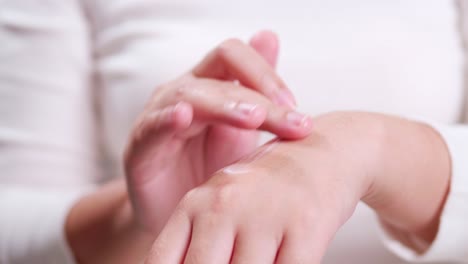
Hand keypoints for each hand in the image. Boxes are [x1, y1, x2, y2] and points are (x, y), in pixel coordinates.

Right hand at [124, 31, 312, 233]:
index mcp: (212, 85)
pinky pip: (152, 125)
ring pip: (191, 93)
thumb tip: (270, 35)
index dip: (268, 77)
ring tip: (254, 118)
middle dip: (260, 93)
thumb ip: (258, 90)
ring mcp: (161, 114)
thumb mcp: (244, 131)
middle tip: (292, 122)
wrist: (184, 212)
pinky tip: (184, 117)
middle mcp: (187, 91)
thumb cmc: (214, 169)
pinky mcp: (141, 144)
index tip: (299, 115)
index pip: (237, 57)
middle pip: (220, 67)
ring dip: (226, 104)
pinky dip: (168, 117)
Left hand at [145, 112, 450, 262]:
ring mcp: (264, 215)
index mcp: (196, 204)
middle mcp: (225, 206)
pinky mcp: (305, 227)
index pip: (162, 262)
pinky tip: (279, 263)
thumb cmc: (265, 188)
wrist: (321, 154)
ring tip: (251, 263)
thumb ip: (196, 243)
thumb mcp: (222, 206)